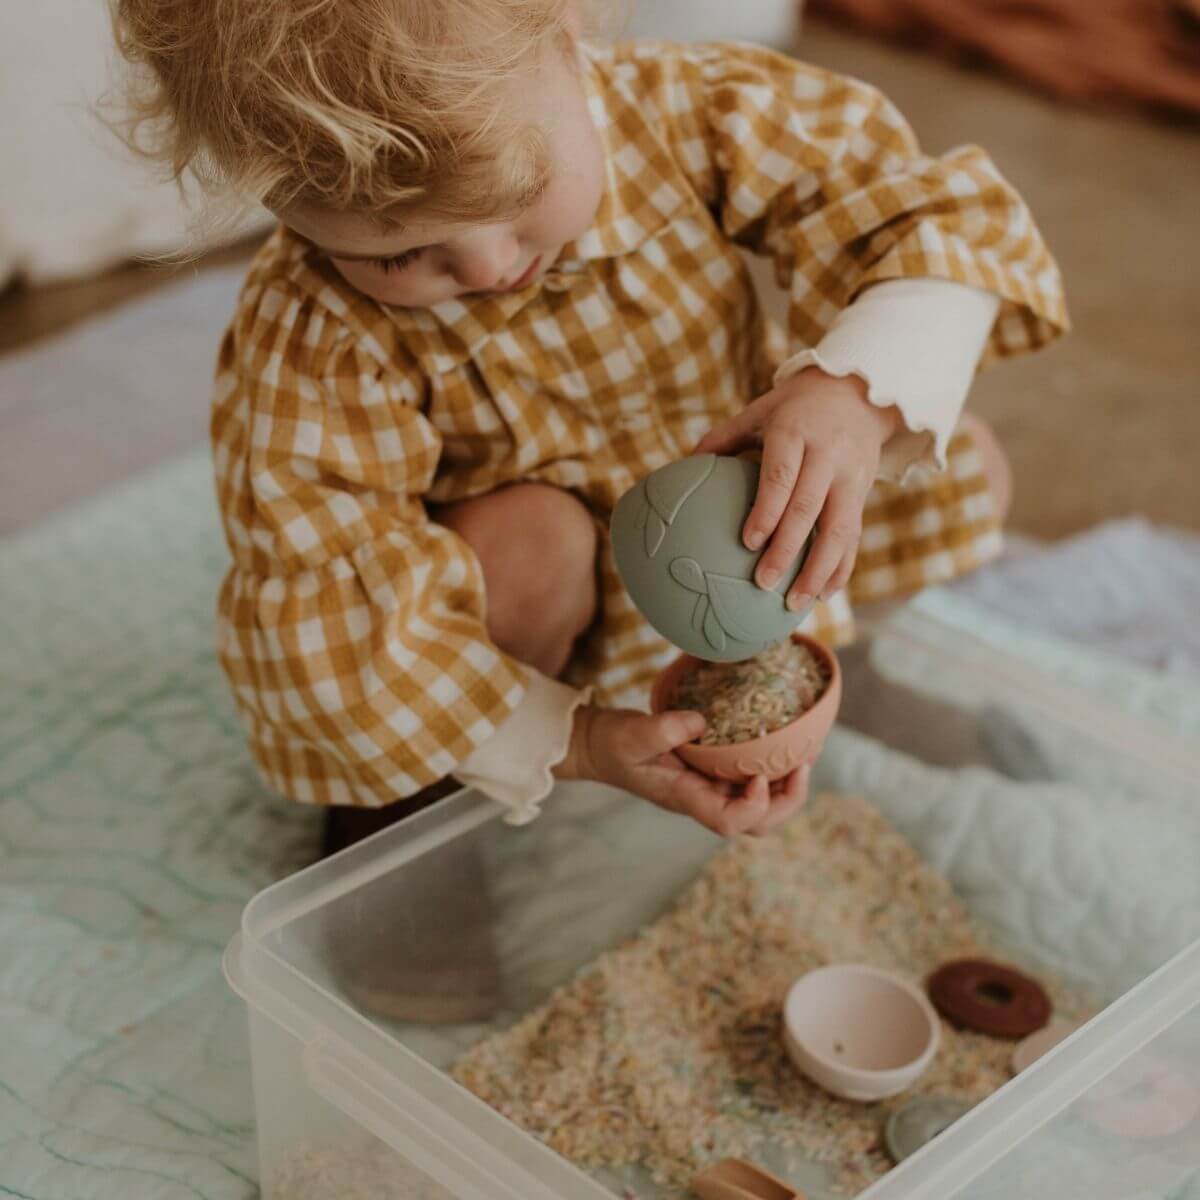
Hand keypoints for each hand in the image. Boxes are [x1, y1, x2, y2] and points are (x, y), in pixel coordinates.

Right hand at [554, 705, 808, 836]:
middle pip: (757, 824)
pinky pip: (752, 779)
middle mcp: (705, 799)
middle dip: (788, 801)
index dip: (754, 805)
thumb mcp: (631, 734)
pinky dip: (775, 767)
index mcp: (686, 798)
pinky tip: (786, 741)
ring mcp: (711, 787)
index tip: (759, 774)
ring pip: (762, 806)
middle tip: (803, 764)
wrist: (600, 745)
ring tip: (805, 753)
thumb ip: (663, 729)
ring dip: (788, 786)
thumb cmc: (612, 744)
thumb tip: (702, 722)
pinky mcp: (714, 771)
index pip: (729, 821)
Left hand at [694, 367, 900, 608]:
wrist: (858, 394)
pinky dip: (841, 569)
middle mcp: (827, 456)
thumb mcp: (758, 412)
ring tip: (794, 603)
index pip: (781, 476)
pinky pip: (854, 537)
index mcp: (795, 433)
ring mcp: (850, 477)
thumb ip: (722, 438)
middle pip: (809, 508)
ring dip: (819, 571)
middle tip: (764, 584)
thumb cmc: (793, 409)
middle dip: (788, 550)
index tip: (749, 542)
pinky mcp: (863, 494)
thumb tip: (679, 468)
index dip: (767, 510)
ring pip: (839, 530)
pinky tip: (823, 596)